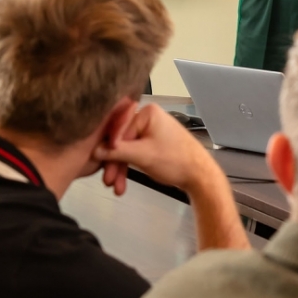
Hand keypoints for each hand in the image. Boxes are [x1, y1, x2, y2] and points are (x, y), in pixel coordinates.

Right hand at [94, 103, 216, 195]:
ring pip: (127, 150)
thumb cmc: (180, 160)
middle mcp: (149, 119)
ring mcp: (151, 132)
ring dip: (120, 168)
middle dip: (114, 162)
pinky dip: (129, 168)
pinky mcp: (153, 144)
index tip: (97, 160)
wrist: (199, 176)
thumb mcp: (143, 156)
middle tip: (108, 178)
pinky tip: (123, 182)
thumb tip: (97, 150)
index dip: (107, 147)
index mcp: (148, 113)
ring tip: (115, 185)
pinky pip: (134, 154)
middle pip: (121, 140)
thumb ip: (117, 152)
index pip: (118, 128)